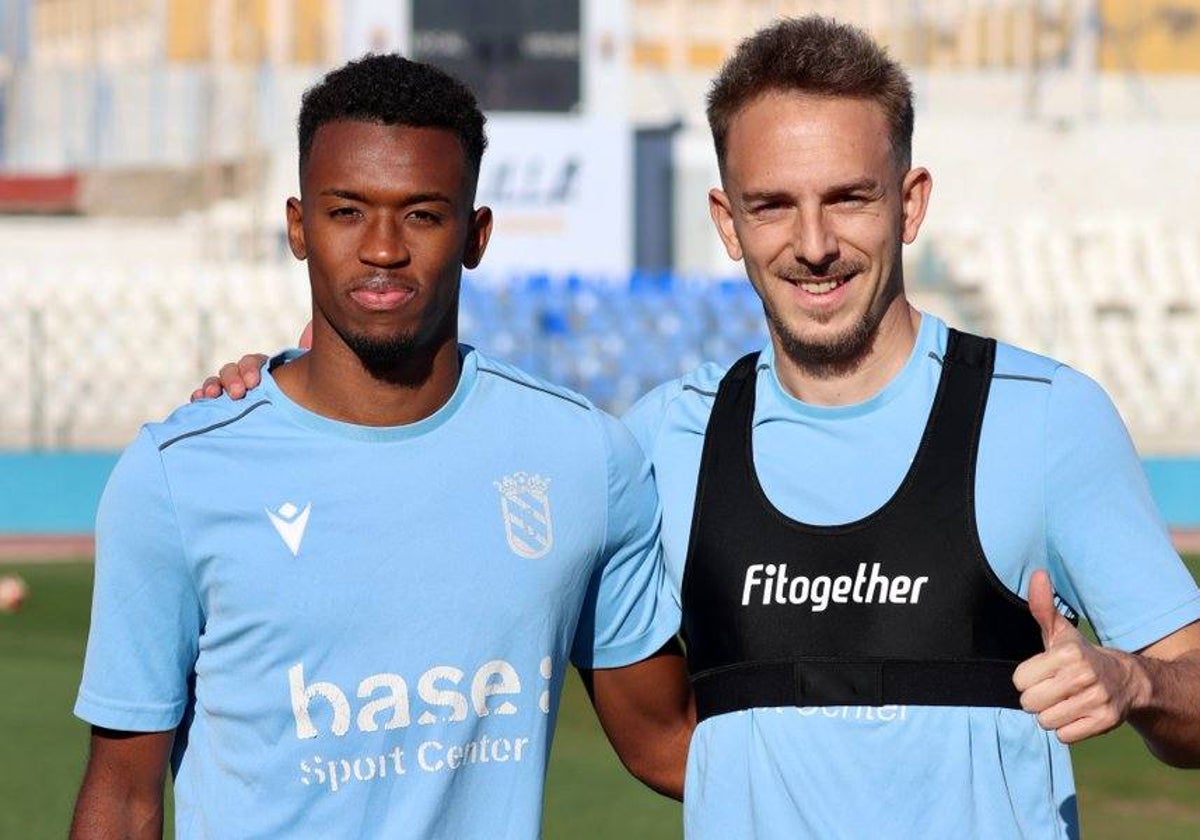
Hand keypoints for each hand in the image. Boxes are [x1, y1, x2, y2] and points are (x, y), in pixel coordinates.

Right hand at [189, 321, 311, 401]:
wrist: (299, 414)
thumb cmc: (303, 396)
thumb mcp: (308, 378)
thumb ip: (308, 353)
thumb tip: (310, 334)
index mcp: (265, 369)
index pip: (253, 362)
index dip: (250, 369)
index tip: (255, 383)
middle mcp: (246, 377)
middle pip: (232, 370)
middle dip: (232, 380)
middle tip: (238, 393)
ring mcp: (232, 389)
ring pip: (218, 382)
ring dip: (213, 386)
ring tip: (212, 395)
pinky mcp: (222, 404)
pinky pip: (207, 397)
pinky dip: (201, 396)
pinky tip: (198, 399)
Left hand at [1013, 569, 1150, 743]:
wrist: (1127, 680)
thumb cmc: (1079, 655)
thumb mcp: (1060, 631)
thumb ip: (1042, 607)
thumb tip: (1036, 574)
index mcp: (1068, 654)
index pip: (1019, 680)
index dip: (1027, 679)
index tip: (1041, 673)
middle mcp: (1083, 677)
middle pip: (1030, 703)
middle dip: (1036, 699)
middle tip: (1052, 689)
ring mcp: (1097, 701)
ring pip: (1046, 721)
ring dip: (1051, 715)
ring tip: (1064, 701)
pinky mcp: (1105, 722)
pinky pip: (1065, 736)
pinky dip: (1067, 729)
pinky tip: (1076, 714)